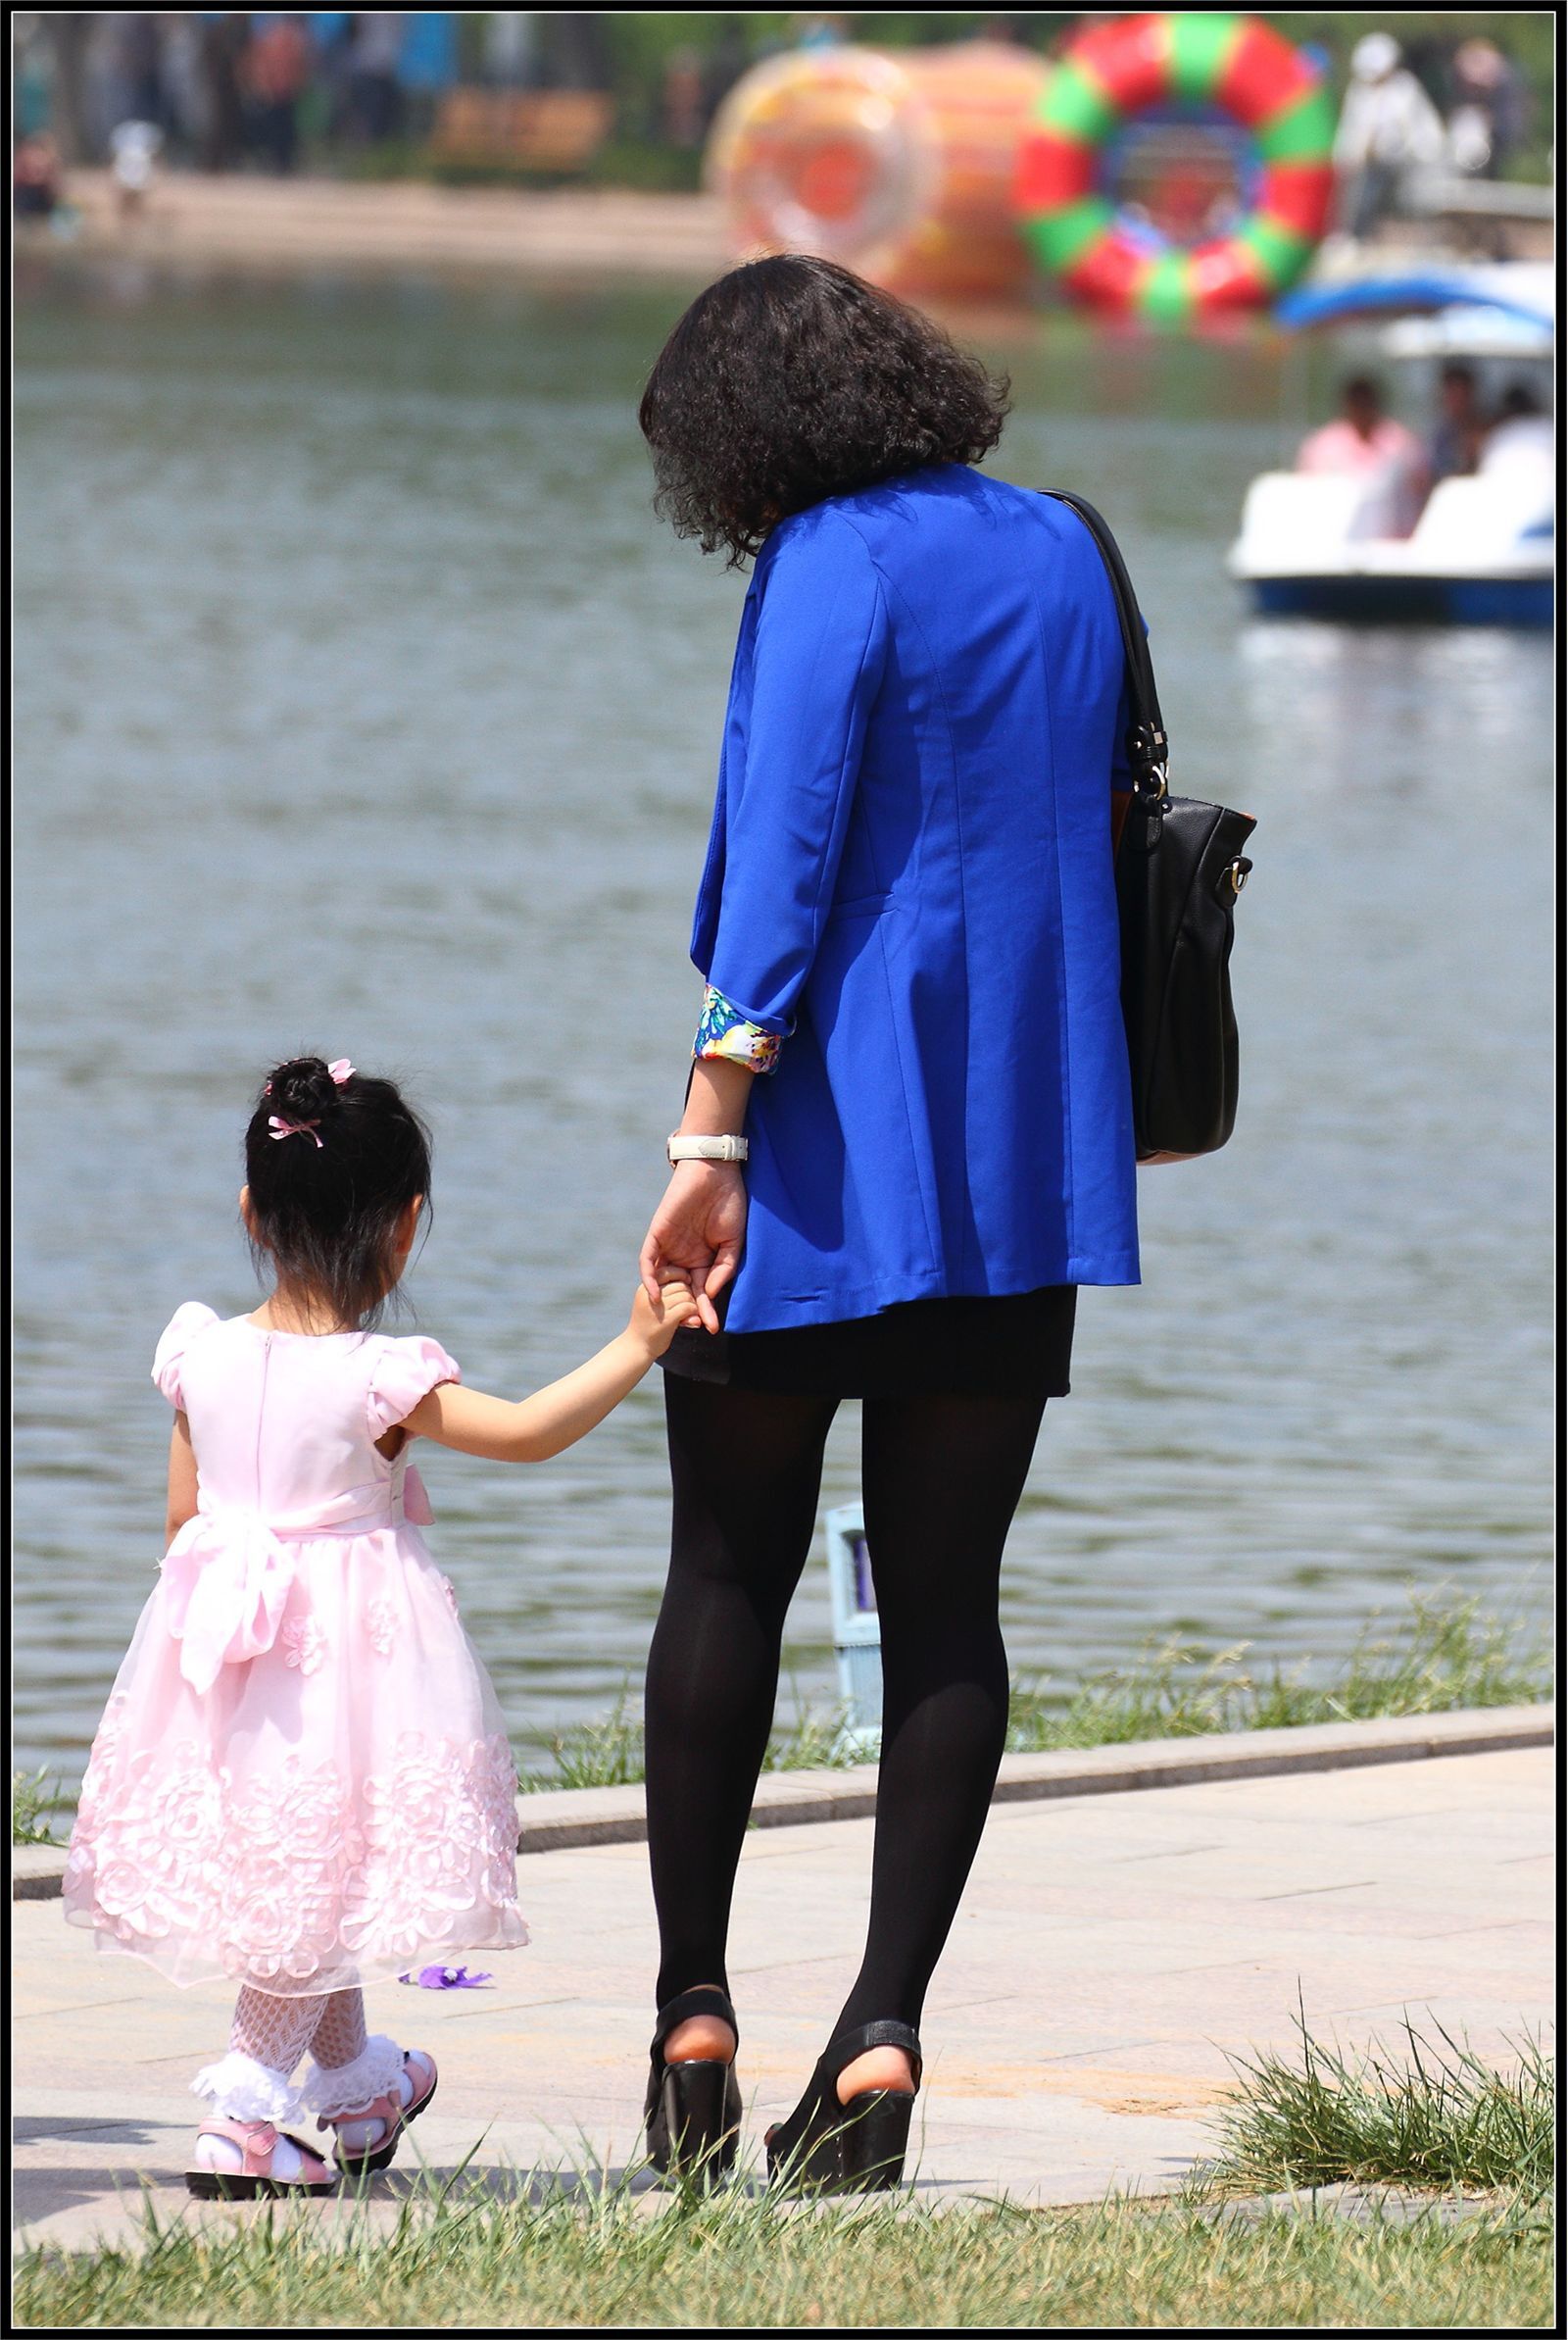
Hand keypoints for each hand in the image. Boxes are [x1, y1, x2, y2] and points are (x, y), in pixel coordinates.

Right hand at [628, 1276, 703, 1359]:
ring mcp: (658, 1307)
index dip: (680, 1276)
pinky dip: (693, 1312)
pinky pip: (688, 1307)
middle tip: (689, 1304)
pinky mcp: (667, 1319)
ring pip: (686, 1295)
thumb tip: (686, 1281)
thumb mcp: (649, 1304)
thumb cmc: (645, 1326)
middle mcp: (650, 1295)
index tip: (686, 1285)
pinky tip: (692, 1320)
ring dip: (692, 1304)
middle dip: (688, 1293)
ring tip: (690, 1314)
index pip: (666, 1272)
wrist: (636, 1348)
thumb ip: (663, 1293)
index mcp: (644, 1289)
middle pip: (679, 1284)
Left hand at [639, 1160, 746, 1333]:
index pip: (702, 1290)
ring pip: (663, 1279)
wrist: (715, 1171)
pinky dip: (650, 1278)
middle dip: (688, 1310)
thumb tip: (712, 1294)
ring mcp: (670, 1246)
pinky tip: (655, 1295)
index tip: (713, 1327)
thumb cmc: (729, 1203)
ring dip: (667, 1299)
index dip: (707, 1308)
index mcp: (705, 1258)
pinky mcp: (657, 1234)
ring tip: (674, 1319)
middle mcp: (685, 1255)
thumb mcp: (734, 1242)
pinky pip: (648, 1260)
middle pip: (682, 1290)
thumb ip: (724, 1268)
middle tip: (695, 1327)